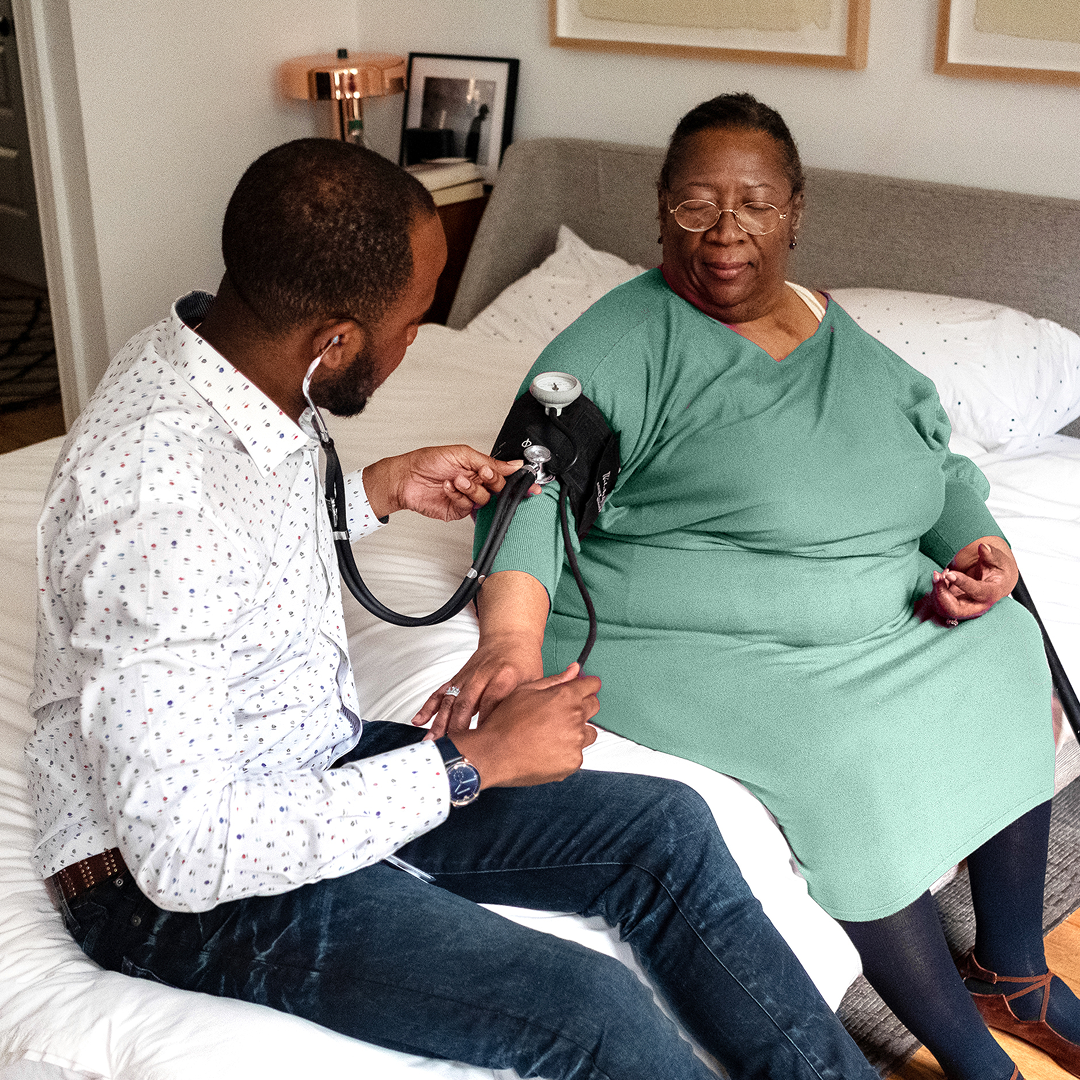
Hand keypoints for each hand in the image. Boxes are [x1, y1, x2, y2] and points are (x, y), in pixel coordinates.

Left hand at [362, 446, 522, 520]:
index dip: (519, 480)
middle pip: (499, 489)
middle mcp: (475, 483)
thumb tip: (512, 464)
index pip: (505, 474)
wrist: (405, 478)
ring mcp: (467, 498)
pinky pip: (468, 507)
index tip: (530, 484)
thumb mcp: (461, 454)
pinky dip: (459, 497)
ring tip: (457, 480)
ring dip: (471, 489)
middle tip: (481, 475)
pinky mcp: (458, 510)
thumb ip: (489, 462)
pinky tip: (448, 488)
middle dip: (492, 482)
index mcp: (479, 467)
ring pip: (485, 499)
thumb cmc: (427, 461)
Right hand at [414, 635, 542, 738]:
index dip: (485, 724)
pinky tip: (420, 720)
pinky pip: (441, 692)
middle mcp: (483, 676)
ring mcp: (468, 677)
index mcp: (506, 677)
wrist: (510, 637)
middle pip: (467, 703)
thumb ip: (529, 704)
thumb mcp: (534, 681)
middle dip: (457, 727)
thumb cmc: (524, 662)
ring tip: (432, 741)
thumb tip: (528, 733)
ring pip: (451, 700)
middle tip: (452, 748)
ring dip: (440, 722)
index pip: (492, 702)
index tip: (481, 744)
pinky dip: (429, 706)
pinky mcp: (458, 678)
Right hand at [452, 664, 599, 787]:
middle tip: (561, 713)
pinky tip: (547, 750)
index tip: (586, 689)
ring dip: (577, 731)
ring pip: (588, 733)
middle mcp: (575, 718)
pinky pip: (578, 754)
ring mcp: (575, 742)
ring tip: (552, 735)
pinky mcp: (572, 762)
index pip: (591, 686)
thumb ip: (555, 680)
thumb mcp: (525, 691)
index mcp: (565, 697)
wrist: (493, 754)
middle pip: (593, 707)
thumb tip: (574, 669)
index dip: (588, 686)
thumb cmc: (505, 722)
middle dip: (583, 706)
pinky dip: (567, 752)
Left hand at [917, 537, 1017, 625]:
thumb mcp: (999, 561)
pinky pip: (940, 604)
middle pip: (955, 610)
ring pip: (943, 609)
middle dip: (941, 595)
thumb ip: (991, 554)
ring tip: (939, 573)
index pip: (976, 591)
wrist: (997, 582)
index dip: (962, 583)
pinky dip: (936, 591)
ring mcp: (965, 608)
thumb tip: (983, 547)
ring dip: (936, 591)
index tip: (949, 573)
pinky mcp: (955, 605)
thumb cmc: (998, 571)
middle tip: (937, 576)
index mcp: (991, 593)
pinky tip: (941, 577)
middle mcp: (977, 606)